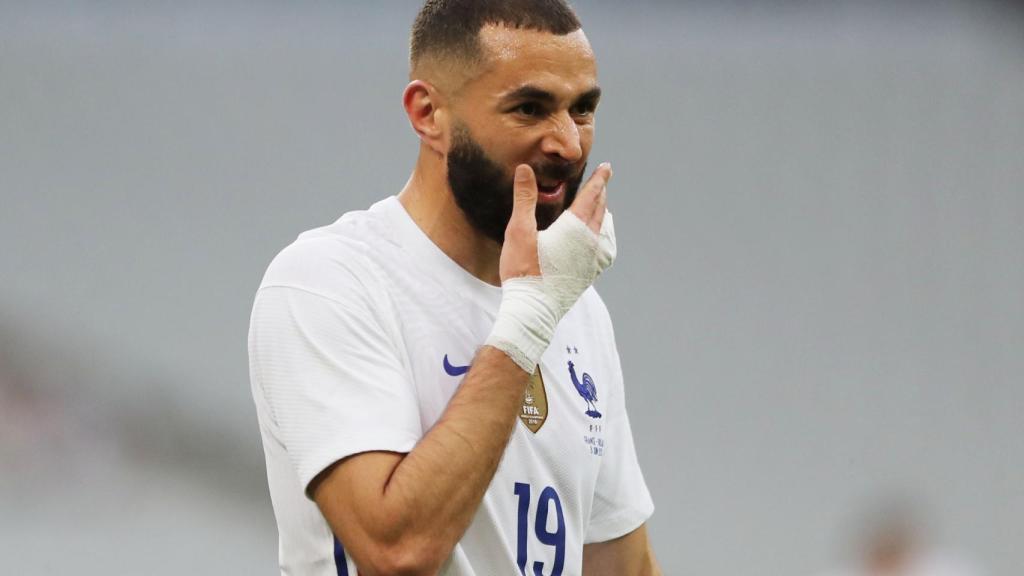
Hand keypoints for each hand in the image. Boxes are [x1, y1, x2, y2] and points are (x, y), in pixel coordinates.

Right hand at [499, 163, 612, 282]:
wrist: (533, 309)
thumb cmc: (523, 270)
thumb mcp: (519, 230)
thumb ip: (524, 198)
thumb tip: (524, 168)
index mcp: (574, 228)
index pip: (591, 196)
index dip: (599, 180)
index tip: (607, 167)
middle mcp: (589, 242)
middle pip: (600, 211)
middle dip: (601, 194)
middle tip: (603, 180)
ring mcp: (591, 260)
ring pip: (603, 230)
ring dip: (602, 214)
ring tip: (602, 207)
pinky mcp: (588, 275)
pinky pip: (603, 251)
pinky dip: (604, 237)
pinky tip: (600, 241)